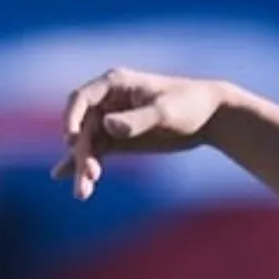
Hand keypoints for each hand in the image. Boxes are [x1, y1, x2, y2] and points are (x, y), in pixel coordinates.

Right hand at [51, 68, 227, 199]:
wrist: (210, 116)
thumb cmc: (189, 105)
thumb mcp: (165, 113)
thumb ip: (137, 120)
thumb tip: (106, 125)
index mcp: (115, 84)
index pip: (81, 99)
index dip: (71, 118)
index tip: (70, 140)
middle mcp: (107, 101)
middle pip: (82, 127)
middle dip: (81, 153)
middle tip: (89, 177)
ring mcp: (111, 120)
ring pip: (87, 144)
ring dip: (82, 166)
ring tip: (82, 194)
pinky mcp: (118, 138)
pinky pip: (95, 152)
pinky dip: (83, 165)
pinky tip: (68, 180)